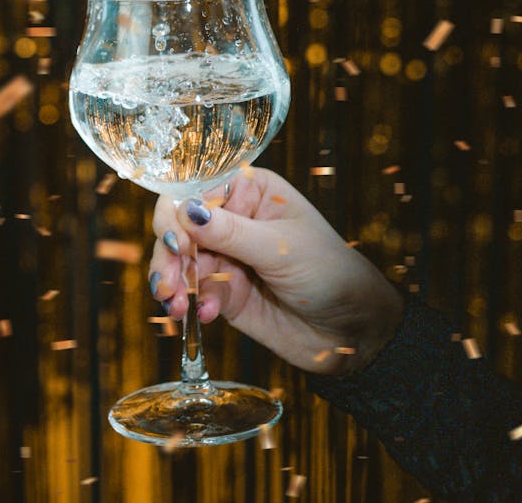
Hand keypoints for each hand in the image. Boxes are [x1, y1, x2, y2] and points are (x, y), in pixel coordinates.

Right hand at [148, 167, 404, 375]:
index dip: (178, 213)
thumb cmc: (330, 273)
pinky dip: (191, 305)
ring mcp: (227, 257)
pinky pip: (194, 293)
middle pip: (180, 226)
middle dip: (169, 254)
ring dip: (173, 283)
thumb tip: (186, 210)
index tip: (177, 242)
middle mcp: (234, 219)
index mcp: (251, 191)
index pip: (198, 190)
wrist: (353, 331)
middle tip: (168, 283)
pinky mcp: (225, 292)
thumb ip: (231, 233)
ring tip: (175, 306)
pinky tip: (205, 316)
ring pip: (181, 262)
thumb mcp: (281, 248)